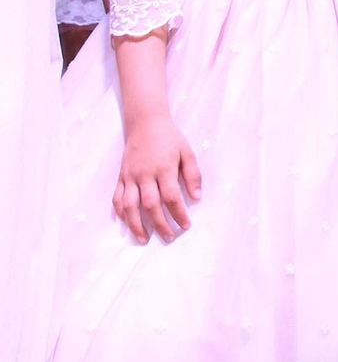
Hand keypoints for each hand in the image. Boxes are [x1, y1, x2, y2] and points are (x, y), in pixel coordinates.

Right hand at [114, 115, 200, 243]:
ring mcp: (130, 176)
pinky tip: (126, 223)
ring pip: (130, 206)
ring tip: (144, 239)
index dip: (178, 213)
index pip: (171, 197)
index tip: (186, 225)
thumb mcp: (187, 152)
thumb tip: (196, 197)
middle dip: (160, 225)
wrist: (145, 123)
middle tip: (169, 237)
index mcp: (163, 168)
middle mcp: (145, 174)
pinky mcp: (121, 176)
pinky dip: (120, 212)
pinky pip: (117, 198)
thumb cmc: (170, 138)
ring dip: (136, 225)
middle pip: (150, 205)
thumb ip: (193, 174)